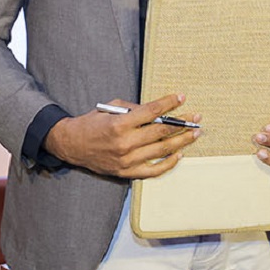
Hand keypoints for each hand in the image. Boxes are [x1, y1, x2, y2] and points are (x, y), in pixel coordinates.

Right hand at [44, 94, 200, 178]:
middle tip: (196, 117)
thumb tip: (159, 110)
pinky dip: (168, 164)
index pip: (151, 112)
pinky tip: (179, 155)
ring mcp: (126, 161)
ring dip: (181, 141)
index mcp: (119, 124)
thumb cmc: (92, 123)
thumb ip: (135, 109)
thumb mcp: (111, 108)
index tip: (181, 97)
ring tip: (194, 134)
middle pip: (161, 132)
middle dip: (181, 123)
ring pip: (161, 151)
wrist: (72, 145)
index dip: (169, 103)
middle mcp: (124, 144)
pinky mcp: (126, 173)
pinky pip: (153, 171)